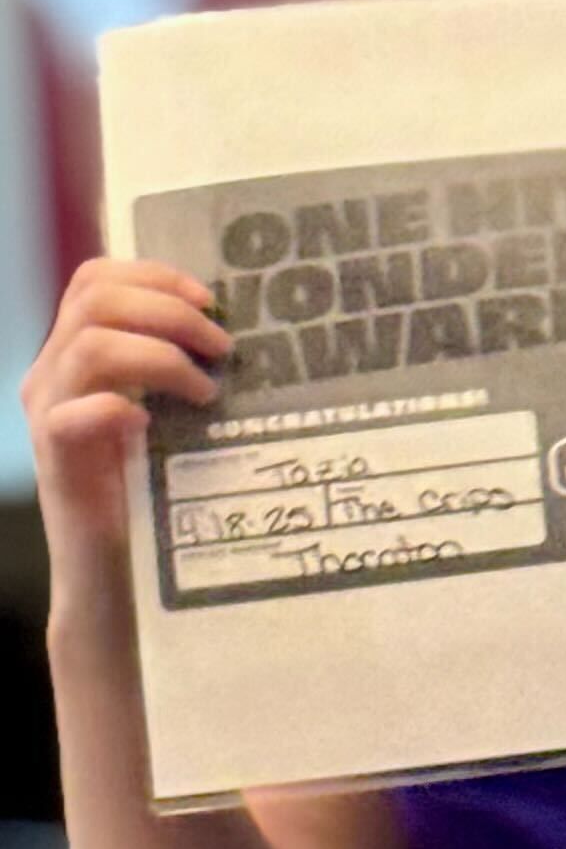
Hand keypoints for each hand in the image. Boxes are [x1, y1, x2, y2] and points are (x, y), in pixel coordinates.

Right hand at [23, 258, 229, 555]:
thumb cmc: (150, 490)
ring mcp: (48, 415)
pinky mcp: (56, 461)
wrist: (115, 572)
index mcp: (75, 354)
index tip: (210, 300)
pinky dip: (120, 409)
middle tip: (220, 347)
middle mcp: (52, 374)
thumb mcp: (164, 413)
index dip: (154, 276)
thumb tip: (233, 334)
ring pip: (90, 346)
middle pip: (94, 299)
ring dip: (160, 357)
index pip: (96, 280)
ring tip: (204, 389)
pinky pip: (73, 415)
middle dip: (169, 311)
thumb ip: (174, 370)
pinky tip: (155, 426)